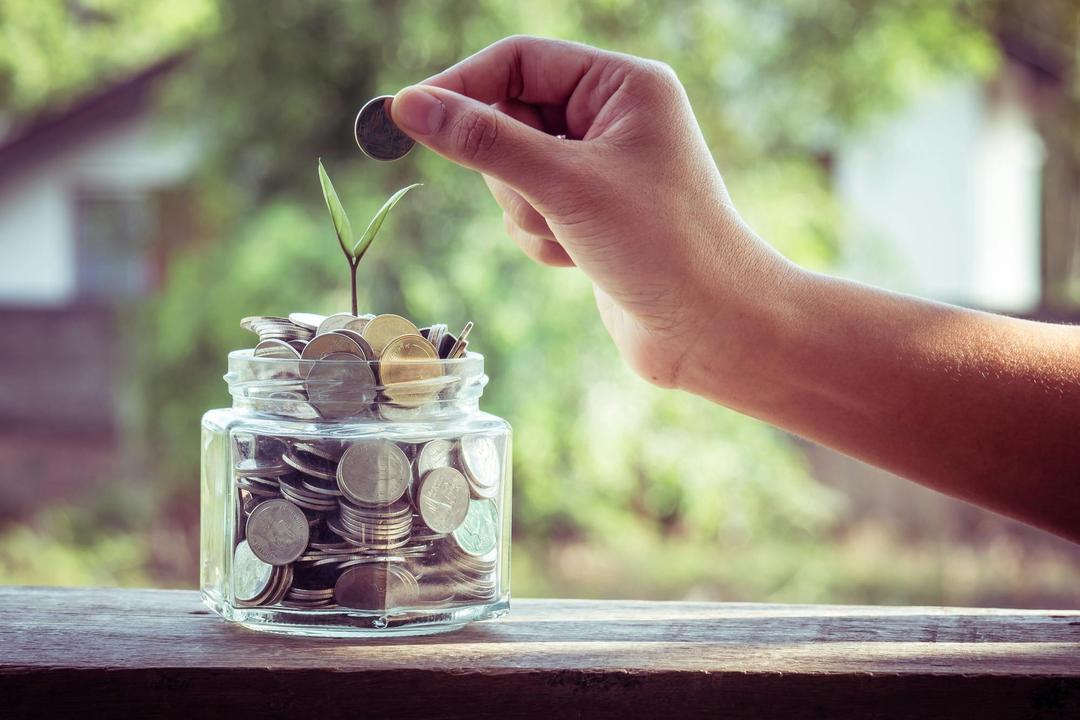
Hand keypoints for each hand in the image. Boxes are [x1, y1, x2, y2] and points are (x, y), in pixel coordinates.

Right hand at [391, 36, 793, 388]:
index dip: (463, 86)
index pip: (520, 60)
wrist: (711, 329)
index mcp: (622, 86)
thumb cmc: (660, 245)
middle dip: (512, 173)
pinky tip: (580, 259)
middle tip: (543, 202)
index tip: (409, 115)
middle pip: (510, 119)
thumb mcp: (564, 185)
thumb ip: (483, 142)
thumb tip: (409, 106)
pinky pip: (529, 211)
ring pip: (513, 173)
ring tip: (575, 238)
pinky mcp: (590, 214)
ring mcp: (599, 168)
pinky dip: (541, 239)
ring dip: (528, 213)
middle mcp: (612, 119)